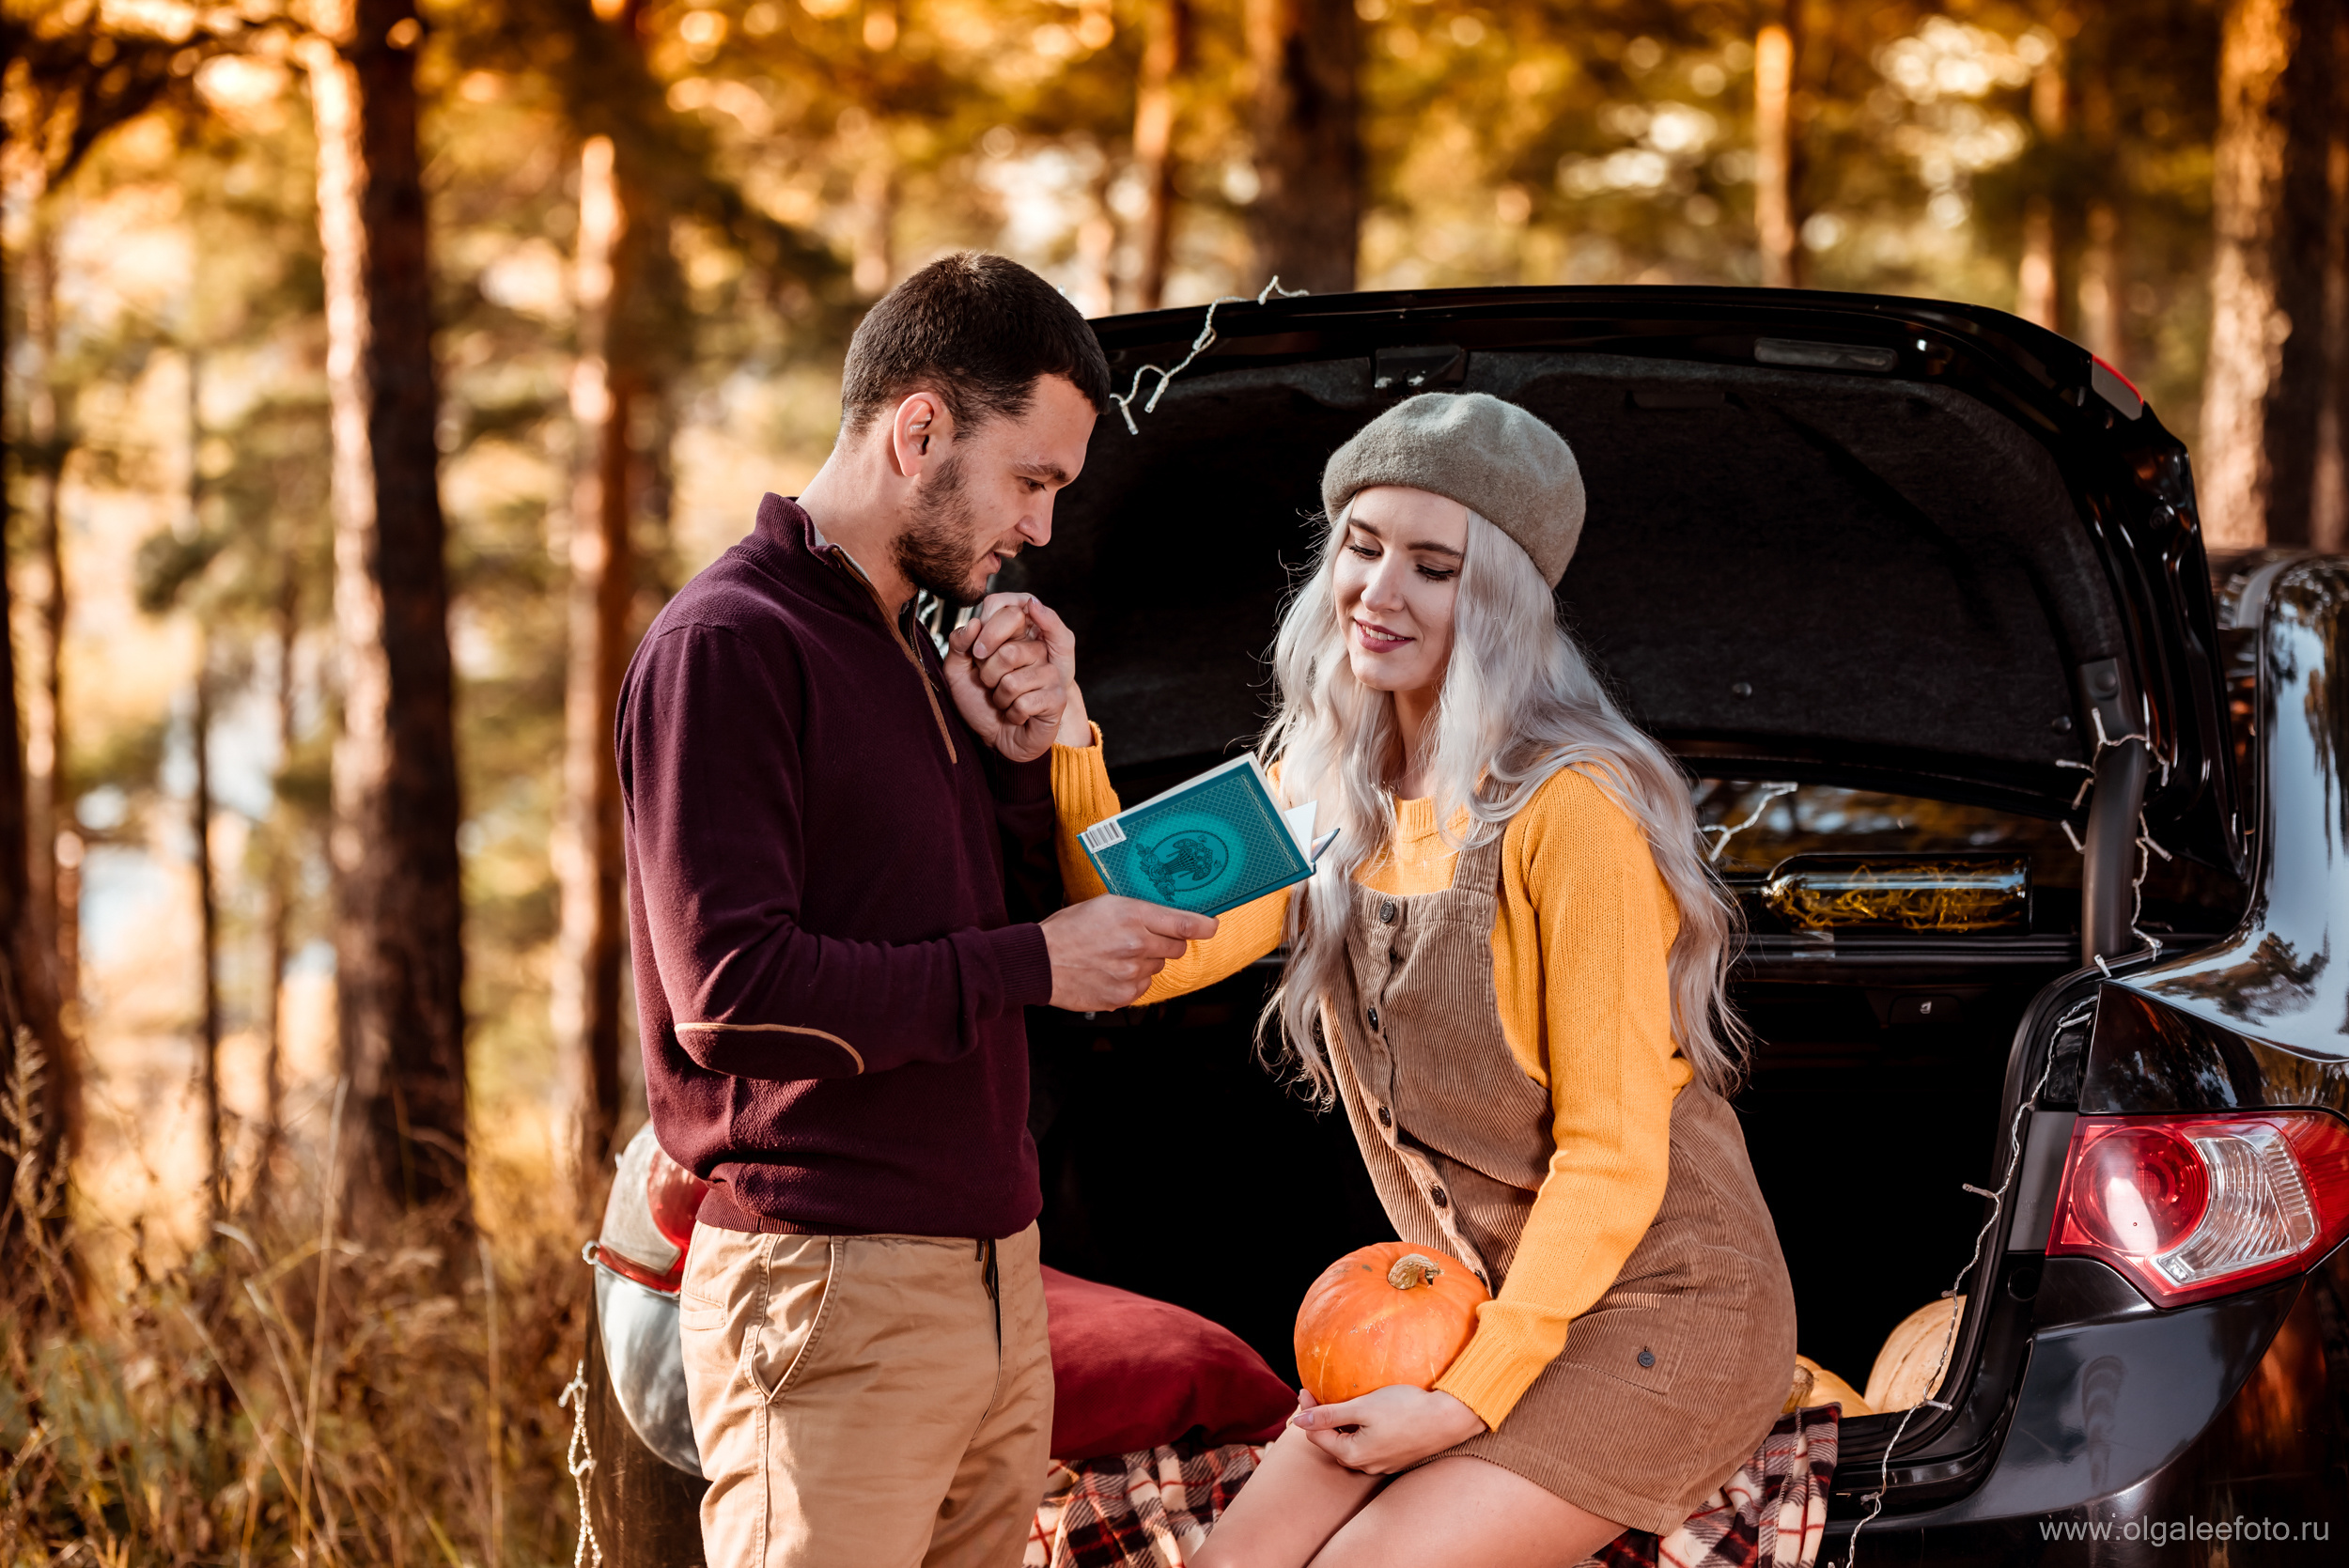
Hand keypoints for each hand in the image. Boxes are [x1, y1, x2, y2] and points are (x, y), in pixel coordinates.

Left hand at [943, 593, 1088, 762]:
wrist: (996, 739)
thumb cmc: (981, 703)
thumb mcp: (958, 672)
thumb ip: (959, 644)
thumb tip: (974, 623)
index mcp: (1015, 636)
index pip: (1008, 611)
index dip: (986, 634)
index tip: (977, 655)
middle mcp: (1036, 650)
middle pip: (1008, 651)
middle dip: (988, 676)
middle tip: (992, 686)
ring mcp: (1049, 673)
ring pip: (1013, 681)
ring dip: (1000, 698)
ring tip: (1005, 702)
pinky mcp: (1057, 697)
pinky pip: (1024, 702)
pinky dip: (1012, 714)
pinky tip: (1018, 715)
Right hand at [1039, 896, 1215, 1009]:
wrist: (1040, 962)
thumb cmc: (1068, 929)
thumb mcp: (1104, 904)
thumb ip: (1139, 911)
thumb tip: (1168, 918)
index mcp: (1133, 916)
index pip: (1185, 924)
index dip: (1205, 926)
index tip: (1212, 926)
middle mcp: (1136, 945)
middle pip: (1177, 947)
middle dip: (1167, 942)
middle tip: (1143, 938)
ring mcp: (1131, 974)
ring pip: (1158, 967)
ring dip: (1146, 961)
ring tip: (1117, 955)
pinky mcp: (1123, 996)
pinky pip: (1143, 986)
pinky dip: (1133, 980)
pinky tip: (1111, 971)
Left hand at [1287, 1384, 1486, 1475]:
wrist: (1448, 1418)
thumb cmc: (1405, 1409)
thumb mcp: (1363, 1407)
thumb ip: (1330, 1415)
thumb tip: (1298, 1421)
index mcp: (1353, 1455)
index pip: (1317, 1436)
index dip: (1308, 1412)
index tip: (1306, 1388)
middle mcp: (1366, 1466)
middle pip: (1333, 1442)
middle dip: (1323, 1419)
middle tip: (1319, 1393)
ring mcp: (1382, 1464)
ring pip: (1351, 1444)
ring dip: (1342, 1425)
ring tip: (1340, 1402)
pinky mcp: (1395, 1458)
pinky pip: (1368, 1445)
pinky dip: (1360, 1430)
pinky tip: (1366, 1414)